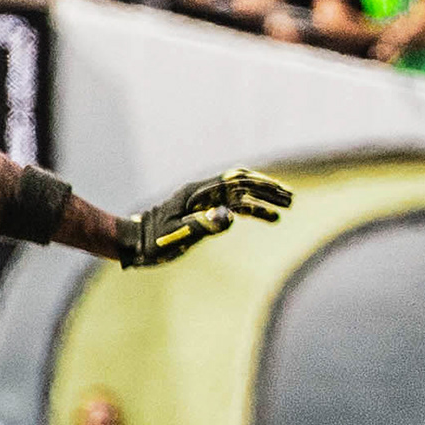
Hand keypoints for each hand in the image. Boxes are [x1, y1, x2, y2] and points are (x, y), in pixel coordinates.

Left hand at [117, 168, 292, 267]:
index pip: (235, 182)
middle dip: (268, 189)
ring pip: (241, 194)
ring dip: (264, 198)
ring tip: (286, 207)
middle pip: (242, 183)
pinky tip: (268, 218)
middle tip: (291, 199)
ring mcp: (205, 202)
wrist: (133, 243)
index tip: (281, 194)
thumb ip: (204, 224)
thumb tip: (230, 215)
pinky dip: (253, 211)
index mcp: (197, 193)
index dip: (260, 186)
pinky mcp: (205, 212)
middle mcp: (204, 193)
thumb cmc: (152, 241)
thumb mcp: (177, 236)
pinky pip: (234, 207)